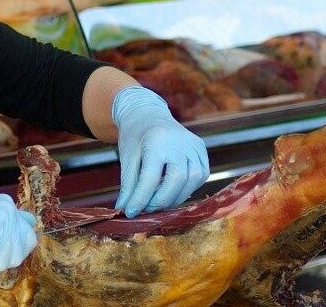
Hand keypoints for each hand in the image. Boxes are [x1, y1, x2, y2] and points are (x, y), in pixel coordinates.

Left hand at [112, 86, 208, 217]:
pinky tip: (171, 190)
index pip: (150, 178)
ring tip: (157, 200)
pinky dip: (186, 188)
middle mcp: (180, 141)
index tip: (130, 212)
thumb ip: (128, 184)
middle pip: (176, 181)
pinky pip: (200, 176)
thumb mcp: (127, 158)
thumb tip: (125, 210)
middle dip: (160, 201)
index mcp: (157, 140)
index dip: (140, 199)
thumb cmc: (135, 136)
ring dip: (174, 197)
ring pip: (191, 181)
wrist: (147, 114)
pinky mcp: (201, 149)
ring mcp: (194, 145)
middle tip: (146, 208)